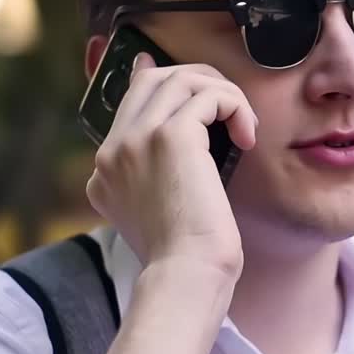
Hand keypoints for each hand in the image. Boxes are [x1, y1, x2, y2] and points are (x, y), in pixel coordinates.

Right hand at [86, 53, 257, 280]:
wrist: (186, 275)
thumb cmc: (187, 256)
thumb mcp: (161, 215)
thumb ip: (161, 178)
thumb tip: (188, 140)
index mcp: (106, 171)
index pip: (129, 102)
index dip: (161, 79)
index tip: (188, 78)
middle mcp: (113, 151)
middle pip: (152, 79)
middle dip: (199, 81)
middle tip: (229, 104)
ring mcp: (136, 140)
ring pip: (181, 79)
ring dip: (222, 93)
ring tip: (243, 124)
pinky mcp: (169, 137)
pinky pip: (209, 95)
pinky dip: (235, 106)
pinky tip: (247, 137)